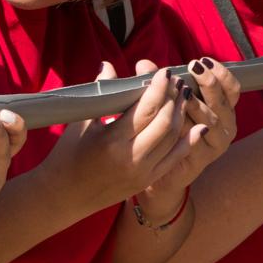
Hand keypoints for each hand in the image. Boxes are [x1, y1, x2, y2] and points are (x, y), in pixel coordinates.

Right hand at [34, 62, 196, 213]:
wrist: (64, 196)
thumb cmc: (67, 155)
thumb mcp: (82, 123)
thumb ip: (100, 94)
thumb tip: (108, 66)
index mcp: (111, 141)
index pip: (146, 109)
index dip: (159, 88)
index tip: (165, 72)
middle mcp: (131, 158)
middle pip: (165, 122)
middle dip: (174, 98)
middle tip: (177, 81)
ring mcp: (142, 172)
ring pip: (173, 138)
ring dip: (182, 115)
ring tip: (184, 96)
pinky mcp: (146, 181)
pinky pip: (174, 158)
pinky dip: (188, 141)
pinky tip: (198, 125)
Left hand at [130, 57, 240, 223]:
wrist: (159, 167)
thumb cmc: (166, 127)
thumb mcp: (165, 100)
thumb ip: (158, 82)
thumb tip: (143, 64)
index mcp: (222, 107)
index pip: (231, 87)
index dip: (221, 73)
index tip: (203, 60)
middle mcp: (225, 124)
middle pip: (224, 102)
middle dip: (209, 83)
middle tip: (193, 69)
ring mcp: (217, 143)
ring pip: (212, 121)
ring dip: (199, 105)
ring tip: (185, 93)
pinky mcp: (204, 159)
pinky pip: (198, 141)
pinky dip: (189, 129)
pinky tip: (179, 119)